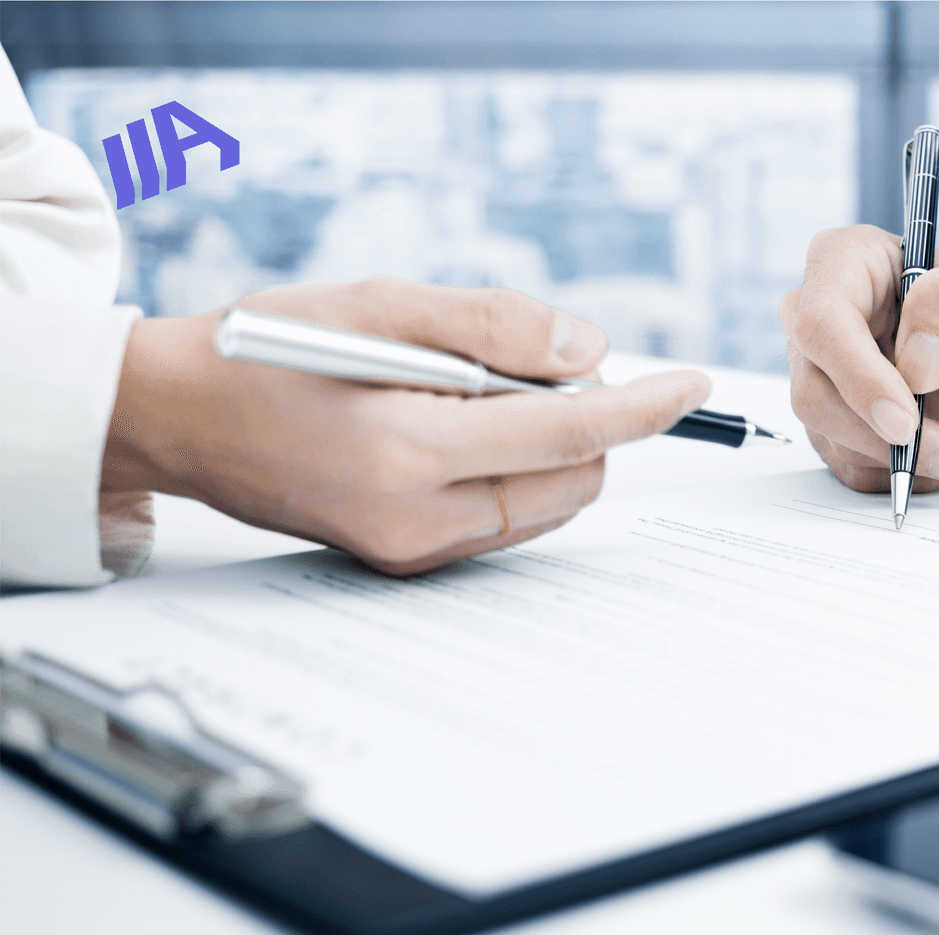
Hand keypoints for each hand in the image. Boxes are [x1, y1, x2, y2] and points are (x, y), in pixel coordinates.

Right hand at [103, 279, 710, 574]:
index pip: (570, 430)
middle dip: (584, 419)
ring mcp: (413, 551)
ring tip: (471, 394)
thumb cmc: (272, 347)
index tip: (691, 386)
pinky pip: (508, 518)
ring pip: (549, 502)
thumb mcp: (380, 304)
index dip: (642, 406)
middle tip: (525, 365)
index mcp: (408, 449)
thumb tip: (591, 350)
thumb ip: (493, 323)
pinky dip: (516, 471)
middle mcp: (416, 518)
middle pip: (575, 476)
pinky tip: (458, 429)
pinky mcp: (408, 562)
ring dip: (550, 446)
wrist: (185, 416)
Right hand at [781, 225, 938, 493]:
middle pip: (815, 393)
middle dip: (890, 436)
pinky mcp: (847, 429)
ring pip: (836, 440)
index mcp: (851, 263)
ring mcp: (832, 379)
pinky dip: (915, 474)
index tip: (905, 421)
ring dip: (918, 457)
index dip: (857, 377)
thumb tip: (913, 363)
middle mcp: (827, 320)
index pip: (821, 322)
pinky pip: (857, 470)